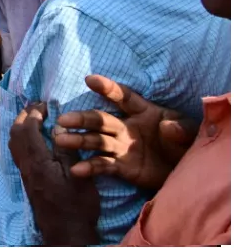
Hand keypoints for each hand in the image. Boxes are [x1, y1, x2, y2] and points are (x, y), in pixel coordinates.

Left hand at [9, 103, 99, 245]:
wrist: (66, 233)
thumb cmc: (77, 206)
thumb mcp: (78, 176)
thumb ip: (66, 150)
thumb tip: (58, 127)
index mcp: (38, 161)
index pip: (27, 128)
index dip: (34, 112)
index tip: (46, 104)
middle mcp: (26, 166)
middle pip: (15, 134)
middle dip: (23, 116)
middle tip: (38, 107)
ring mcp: (25, 174)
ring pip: (13, 143)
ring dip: (21, 127)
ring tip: (35, 118)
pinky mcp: (28, 180)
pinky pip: (18, 152)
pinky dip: (22, 139)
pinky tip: (35, 139)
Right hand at [55, 75, 196, 190]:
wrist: (187, 171)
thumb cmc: (186, 144)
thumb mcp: (190, 132)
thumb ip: (181, 128)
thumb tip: (167, 127)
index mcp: (144, 112)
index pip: (124, 98)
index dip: (108, 88)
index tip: (90, 80)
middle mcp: (127, 127)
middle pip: (101, 120)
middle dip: (83, 119)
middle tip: (64, 120)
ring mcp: (122, 147)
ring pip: (96, 141)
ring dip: (79, 140)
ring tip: (60, 140)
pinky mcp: (122, 167)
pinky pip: (103, 166)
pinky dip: (90, 167)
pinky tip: (76, 170)